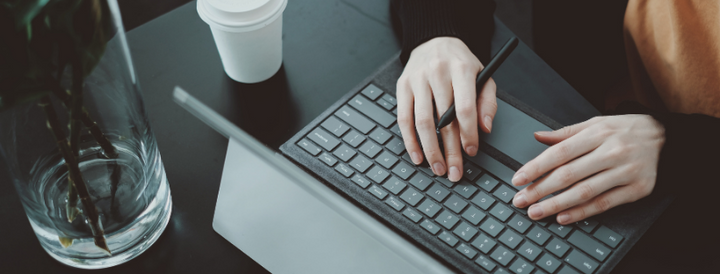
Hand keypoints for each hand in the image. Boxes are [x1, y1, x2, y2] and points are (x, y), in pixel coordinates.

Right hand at [396, 37, 496, 181]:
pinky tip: (417, 156)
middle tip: (454, 171)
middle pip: (443, 120)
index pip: (464, 108)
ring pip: (422, 122)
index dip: (468, 134)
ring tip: (437, 168)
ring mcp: (417, 80)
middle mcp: (437, 73)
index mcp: (461, 69)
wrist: (435, 40)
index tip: (471, 152)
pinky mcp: (402, 87)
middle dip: (450, 150)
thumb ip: (487, 102)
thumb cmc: (460, 63)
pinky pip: (403, 119)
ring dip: (430, 149)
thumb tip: (484, 129)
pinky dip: (410, 141)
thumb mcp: (483, 76)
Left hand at [511, 115, 664, 223]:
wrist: (665, 137)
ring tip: (536, 212)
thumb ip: (565, 133)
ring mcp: (625, 171)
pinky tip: (563, 217)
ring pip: (585, 192)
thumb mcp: (595, 123)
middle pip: (568, 175)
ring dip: (556, 204)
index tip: (518, 179)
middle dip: (540, 190)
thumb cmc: (624, 130)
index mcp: (597, 134)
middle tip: (521, 200)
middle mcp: (611, 152)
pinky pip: (605, 203)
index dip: (536, 167)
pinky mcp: (637, 189)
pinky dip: (582, 212)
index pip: (559, 153)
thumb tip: (537, 136)